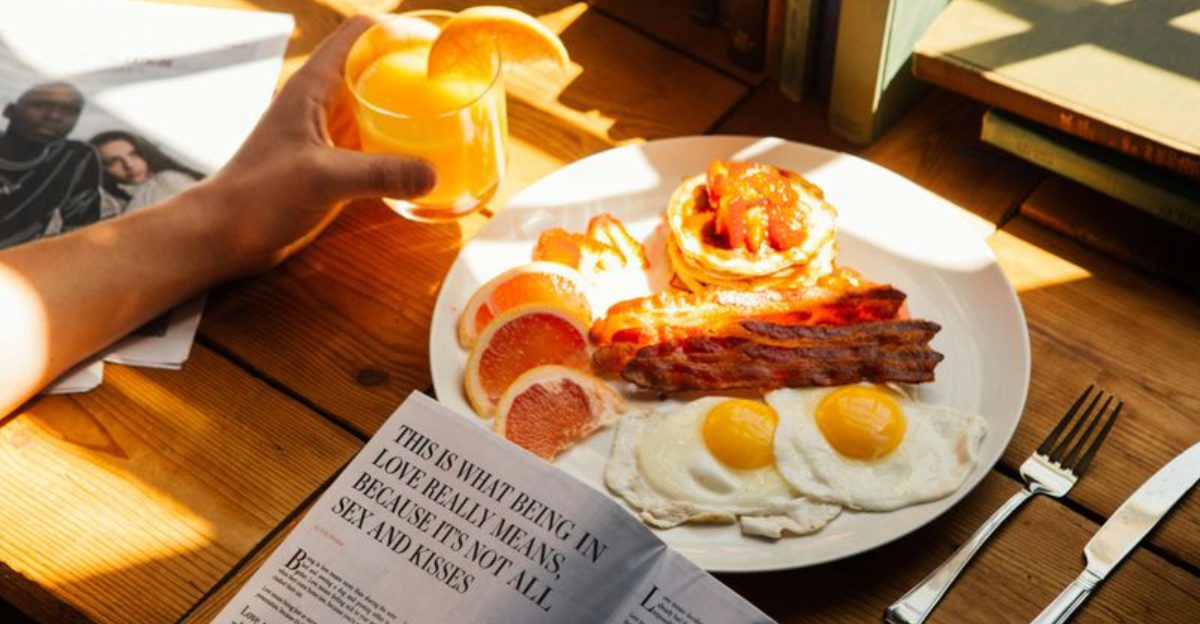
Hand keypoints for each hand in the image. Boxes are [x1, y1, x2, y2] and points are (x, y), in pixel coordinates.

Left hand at [195, 16, 434, 275]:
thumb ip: (378, 173)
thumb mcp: (322, 178)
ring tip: (450, 118)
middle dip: (413, 72)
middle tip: (456, 85)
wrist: (226, 235)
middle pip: (376, 68)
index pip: (360, 35)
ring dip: (409, 110)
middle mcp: (323, 103)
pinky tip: (424, 160)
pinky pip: (375, 144)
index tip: (437, 47)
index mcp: (314, 86)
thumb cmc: (258, 196)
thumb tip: (432, 174)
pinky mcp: (334, 164)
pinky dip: (400, 146)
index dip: (398, 31)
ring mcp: (329, 134)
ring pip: (377, 107)